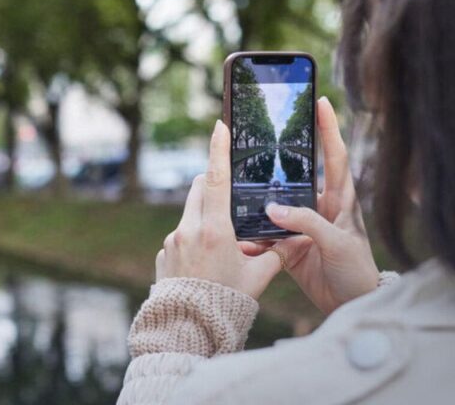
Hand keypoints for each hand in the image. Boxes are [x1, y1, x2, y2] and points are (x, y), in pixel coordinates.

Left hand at [156, 120, 305, 299]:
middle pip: (200, 189)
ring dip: (204, 215)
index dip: (218, 149)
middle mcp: (189, 229)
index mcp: (215, 230)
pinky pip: (180, 235)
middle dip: (213, 184)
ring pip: (190, 212)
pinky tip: (204, 264)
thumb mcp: (258, 278)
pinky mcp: (163, 253)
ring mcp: (172, 241)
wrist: (188, 329)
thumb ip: (275, 254)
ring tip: (221, 243)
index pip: (217, 179)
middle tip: (230, 195)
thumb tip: (291, 239)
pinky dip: (193, 238)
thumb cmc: (227, 303)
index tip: (219, 125)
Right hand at [242, 97, 379, 313]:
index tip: (321, 101)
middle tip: (262, 133)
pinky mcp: (289, 246)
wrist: (351, 305)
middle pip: (298, 173)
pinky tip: (239, 236)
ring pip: (276, 204)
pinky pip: (266, 235)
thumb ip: (307, 223)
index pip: (335, 156)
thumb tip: (274, 209)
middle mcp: (320, 207)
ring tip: (238, 183)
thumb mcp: (336, 243)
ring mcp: (303, 226)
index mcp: (340, 200)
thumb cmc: (356, 270)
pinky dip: (253, 237)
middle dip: (281, 155)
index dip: (329, 128)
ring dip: (259, 199)